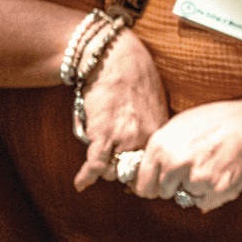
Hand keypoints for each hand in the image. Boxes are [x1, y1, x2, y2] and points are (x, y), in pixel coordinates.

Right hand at [73, 27, 168, 190]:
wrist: (115, 58)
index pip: (154, 166)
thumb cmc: (134, 77)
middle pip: (132, 173)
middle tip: (114, 164)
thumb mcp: (155, 104)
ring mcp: (125, 138)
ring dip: (104, 166)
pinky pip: (95, 165)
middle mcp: (145, 138)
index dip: (142, 174)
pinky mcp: (103, 134)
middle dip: (122, 171)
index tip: (136, 177)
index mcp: (160, 132)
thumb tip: (149, 150)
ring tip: (98, 152)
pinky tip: (81, 184)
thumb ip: (152, 129)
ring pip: (113, 171)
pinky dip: (86, 176)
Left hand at [125, 95, 241, 211]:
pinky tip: (219, 173)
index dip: (148, 186)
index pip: (142, 183)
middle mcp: (173, 163)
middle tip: (191, 169)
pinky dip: (210, 193)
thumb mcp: (179, 124)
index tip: (154, 187)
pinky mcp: (213, 191)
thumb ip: (160, 148)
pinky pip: (203, 202)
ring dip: (193, 188)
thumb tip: (147, 169)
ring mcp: (193, 179)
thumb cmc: (216, 121)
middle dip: (173, 185)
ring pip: (184, 197)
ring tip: (208, 166)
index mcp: (160, 145)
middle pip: (162, 193)